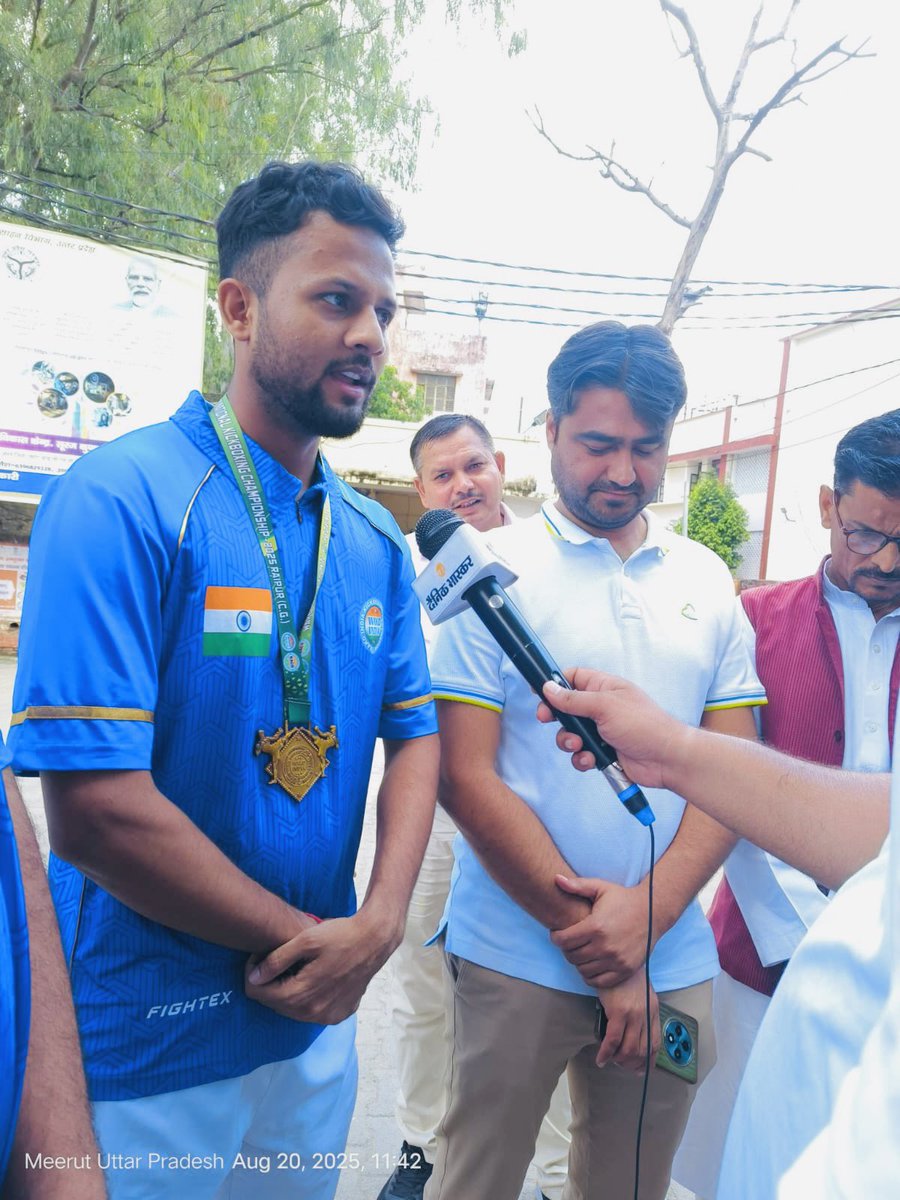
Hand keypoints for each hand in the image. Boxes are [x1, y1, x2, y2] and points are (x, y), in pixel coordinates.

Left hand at [244, 907, 398, 1024]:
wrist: (374, 940)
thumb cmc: (340, 935)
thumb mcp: (305, 940)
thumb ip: (276, 960)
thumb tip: (253, 978)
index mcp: (301, 995)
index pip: (259, 995)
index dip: (253, 975)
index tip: (260, 958)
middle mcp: (313, 1013)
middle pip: (274, 1004)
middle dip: (269, 984)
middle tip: (276, 960)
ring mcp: (327, 1017)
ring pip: (292, 1010)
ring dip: (286, 992)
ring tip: (294, 968)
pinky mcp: (339, 1015)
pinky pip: (311, 1011)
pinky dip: (305, 999)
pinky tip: (312, 979)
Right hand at [538, 671, 690, 787]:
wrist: (666, 759)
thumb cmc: (643, 724)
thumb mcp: (605, 706)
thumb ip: (574, 699)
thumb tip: (548, 688)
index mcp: (603, 687)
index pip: (572, 677)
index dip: (554, 683)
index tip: (537, 690)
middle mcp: (600, 707)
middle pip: (565, 708)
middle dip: (556, 717)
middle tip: (546, 719)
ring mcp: (600, 731)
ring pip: (569, 734)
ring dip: (568, 741)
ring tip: (579, 745)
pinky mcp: (601, 752)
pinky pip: (580, 754)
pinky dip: (581, 758)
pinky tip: (591, 760)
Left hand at [551, 875, 651, 988]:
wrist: (653, 912)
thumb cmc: (623, 899)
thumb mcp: (601, 888)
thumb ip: (577, 885)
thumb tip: (556, 878)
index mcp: (596, 926)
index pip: (563, 940)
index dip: (555, 937)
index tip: (558, 934)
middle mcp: (605, 946)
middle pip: (571, 956)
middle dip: (566, 949)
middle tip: (569, 942)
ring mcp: (616, 961)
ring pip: (583, 970)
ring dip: (578, 962)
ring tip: (581, 951)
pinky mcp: (625, 970)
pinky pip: (598, 982)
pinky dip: (591, 975)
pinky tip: (591, 963)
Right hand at [596, 969, 659, 1071]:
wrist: (616, 958)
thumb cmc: (625, 975)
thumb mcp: (640, 993)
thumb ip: (641, 1011)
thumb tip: (634, 1031)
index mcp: (653, 1010)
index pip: (655, 1043)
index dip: (649, 1060)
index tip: (641, 1069)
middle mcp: (646, 1014)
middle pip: (643, 1050)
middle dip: (632, 1064)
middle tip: (621, 1066)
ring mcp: (633, 1014)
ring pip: (629, 1049)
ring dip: (619, 1060)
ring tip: (610, 1061)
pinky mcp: (618, 1012)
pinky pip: (613, 1041)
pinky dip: (606, 1053)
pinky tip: (601, 1058)